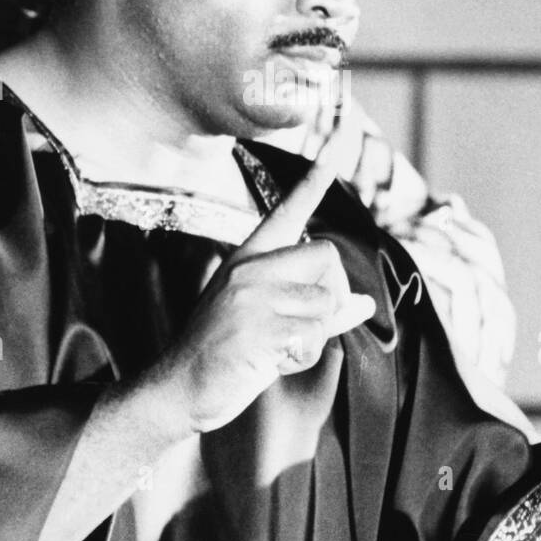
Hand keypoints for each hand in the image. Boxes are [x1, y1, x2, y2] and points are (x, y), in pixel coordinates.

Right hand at [160, 141, 376, 433]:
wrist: (177, 388)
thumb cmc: (223, 355)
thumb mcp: (264, 320)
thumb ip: (315, 308)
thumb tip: (363, 304)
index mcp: (247, 260)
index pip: (285, 213)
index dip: (312, 183)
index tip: (330, 151)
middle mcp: (249, 269)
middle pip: (326, 255)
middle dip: (332, 293)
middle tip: (306, 324)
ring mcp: (252, 296)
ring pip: (325, 302)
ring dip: (314, 336)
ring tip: (278, 349)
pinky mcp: (258, 327)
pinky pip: (314, 335)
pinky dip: (302, 356)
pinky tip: (271, 363)